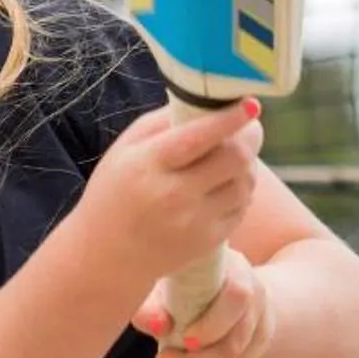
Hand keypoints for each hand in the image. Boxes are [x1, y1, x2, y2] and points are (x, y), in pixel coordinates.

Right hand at [80, 99, 265, 287]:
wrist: (107, 254)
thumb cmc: (115, 192)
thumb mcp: (124, 149)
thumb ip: (162, 122)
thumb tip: (208, 103)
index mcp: (148, 164)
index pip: (200, 136)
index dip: (231, 118)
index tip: (250, 104)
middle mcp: (172, 194)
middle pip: (234, 158)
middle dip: (250, 137)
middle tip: (250, 129)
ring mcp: (193, 221)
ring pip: (244, 183)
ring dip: (247, 165)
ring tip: (233, 158)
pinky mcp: (208, 241)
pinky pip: (241, 207)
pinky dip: (241, 191)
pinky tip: (225, 185)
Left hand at [135, 248, 275, 357]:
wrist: (217, 285)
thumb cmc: (183, 281)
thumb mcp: (164, 284)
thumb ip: (152, 303)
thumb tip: (155, 326)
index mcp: (231, 268)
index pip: (236, 295)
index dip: (212, 323)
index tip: (184, 340)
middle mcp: (253, 290)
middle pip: (238, 334)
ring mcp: (260, 318)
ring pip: (237, 357)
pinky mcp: (258, 341)